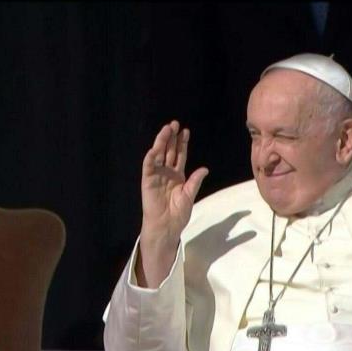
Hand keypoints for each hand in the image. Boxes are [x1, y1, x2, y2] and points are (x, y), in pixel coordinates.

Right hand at [137, 120, 208, 286]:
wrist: (167, 227)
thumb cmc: (178, 214)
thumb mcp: (189, 195)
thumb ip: (195, 181)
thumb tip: (204, 168)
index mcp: (178, 176)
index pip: (179, 156)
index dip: (182, 144)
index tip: (186, 131)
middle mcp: (166, 173)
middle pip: (169, 151)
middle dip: (171, 138)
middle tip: (175, 123)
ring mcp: (156, 176)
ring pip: (159, 155)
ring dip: (161, 143)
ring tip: (166, 130)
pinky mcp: (147, 182)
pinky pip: (148, 168)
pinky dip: (150, 158)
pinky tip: (154, 149)